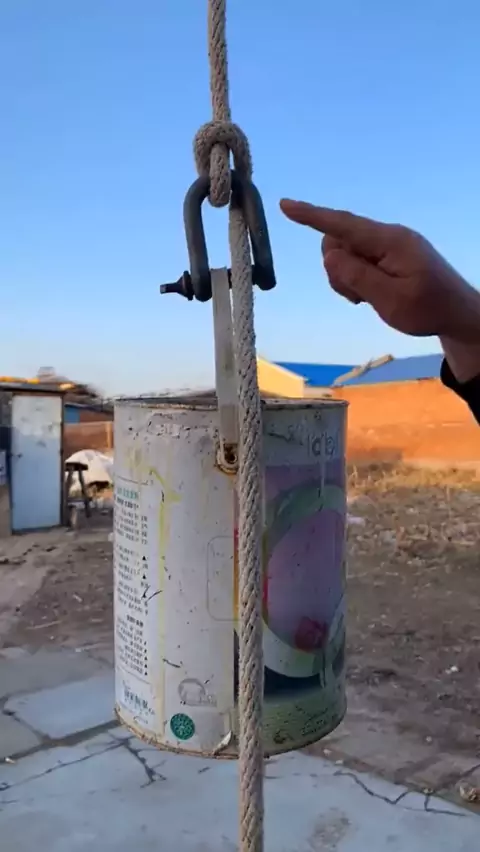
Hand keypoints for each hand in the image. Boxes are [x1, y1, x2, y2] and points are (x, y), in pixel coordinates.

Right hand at [280, 199, 479, 345]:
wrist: (455, 314)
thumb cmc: (427, 309)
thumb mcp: (391, 300)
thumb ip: (358, 277)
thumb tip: (329, 257)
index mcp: (391, 242)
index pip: (344, 225)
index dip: (312, 216)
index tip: (285, 205)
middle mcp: (388, 236)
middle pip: (339, 240)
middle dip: (336, 268)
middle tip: (356, 297)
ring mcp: (389, 244)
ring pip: (344, 252)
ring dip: (345, 276)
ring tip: (367, 298)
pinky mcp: (388, 255)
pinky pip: (357, 259)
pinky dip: (354, 277)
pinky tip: (371, 293)